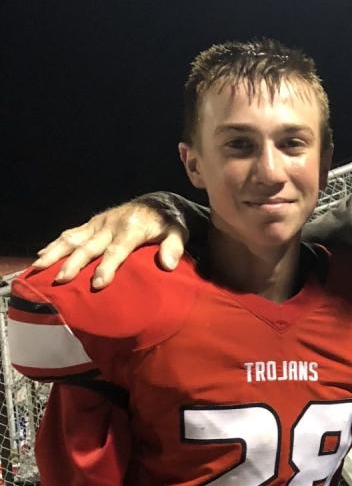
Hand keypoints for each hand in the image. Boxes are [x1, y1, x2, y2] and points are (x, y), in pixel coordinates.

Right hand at [33, 200, 185, 288]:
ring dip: (56, 252)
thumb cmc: (168, 223)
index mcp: (132, 228)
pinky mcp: (92, 224)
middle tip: (61, 280)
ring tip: (39, 267)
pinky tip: (41, 256)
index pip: (117, 250)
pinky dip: (55, 244)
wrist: (158, 202)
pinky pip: (71, 233)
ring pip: (73, 238)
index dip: (107, 267)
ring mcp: (99, 223)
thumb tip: (168, 264)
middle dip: (74, 263)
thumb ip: (174, 247)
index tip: (98, 284)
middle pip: (89, 246)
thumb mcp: (178, 232)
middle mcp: (111, 224)